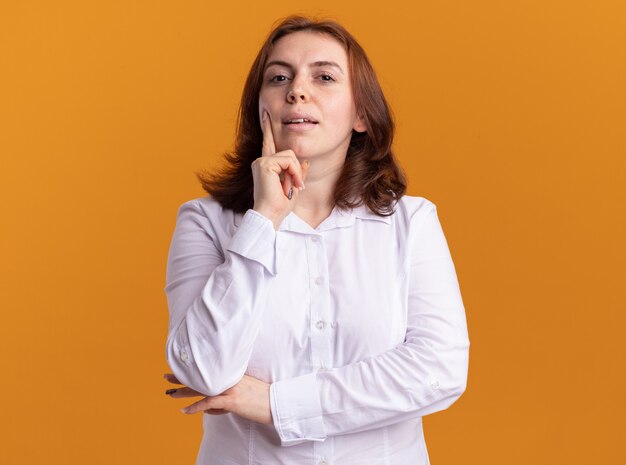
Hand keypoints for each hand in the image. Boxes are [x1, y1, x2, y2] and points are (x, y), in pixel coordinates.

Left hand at [163, 373, 272, 424]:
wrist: (277, 403)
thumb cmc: (262, 399)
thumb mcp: (245, 392)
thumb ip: (227, 395)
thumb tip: (210, 409)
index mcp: (232, 374)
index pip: (208, 371)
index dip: (193, 370)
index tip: (180, 368)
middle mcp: (230, 379)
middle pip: (201, 377)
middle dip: (182, 378)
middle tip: (166, 377)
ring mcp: (230, 389)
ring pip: (201, 388)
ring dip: (183, 392)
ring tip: (170, 394)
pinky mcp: (232, 401)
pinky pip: (208, 403)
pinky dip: (195, 408)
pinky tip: (184, 411)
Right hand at [251, 111, 309, 228]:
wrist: (271, 215)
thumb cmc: (279, 206)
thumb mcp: (293, 186)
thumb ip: (298, 173)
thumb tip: (304, 161)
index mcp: (266, 165)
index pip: (268, 143)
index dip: (268, 129)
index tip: (266, 114)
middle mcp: (261, 161)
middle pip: (288, 153)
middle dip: (296, 170)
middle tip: (294, 187)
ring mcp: (262, 161)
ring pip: (290, 156)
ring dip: (295, 173)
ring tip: (291, 187)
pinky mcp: (265, 164)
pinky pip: (289, 161)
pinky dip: (294, 173)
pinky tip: (289, 184)